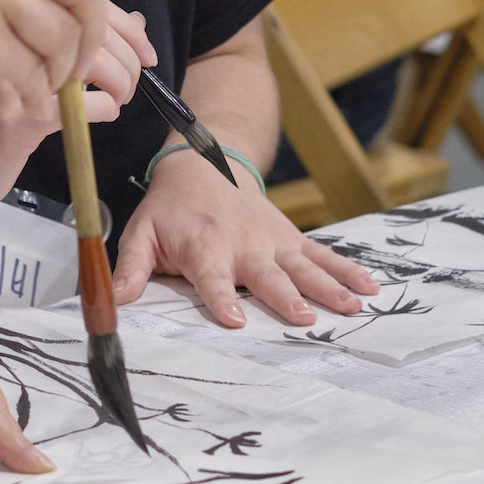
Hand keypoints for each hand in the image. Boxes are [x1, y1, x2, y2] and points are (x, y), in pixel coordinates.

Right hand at [0, 8, 153, 220]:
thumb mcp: (27, 60)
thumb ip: (76, 37)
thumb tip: (135, 21)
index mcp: (9, 14)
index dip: (126, 25)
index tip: (144, 50)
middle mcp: (5, 35)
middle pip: (92, 27)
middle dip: (129, 56)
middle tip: (135, 80)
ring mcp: (10, 77)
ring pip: (92, 62)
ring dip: (122, 82)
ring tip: (119, 98)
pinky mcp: (17, 120)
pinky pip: (84, 106)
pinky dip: (106, 110)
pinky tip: (100, 115)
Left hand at [109, 149, 376, 327]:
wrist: (204, 164)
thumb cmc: (170, 209)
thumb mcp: (142, 232)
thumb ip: (130, 267)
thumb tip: (113, 300)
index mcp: (204, 247)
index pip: (212, 278)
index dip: (222, 298)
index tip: (234, 320)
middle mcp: (243, 245)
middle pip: (266, 275)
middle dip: (285, 297)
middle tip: (304, 318)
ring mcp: (273, 242)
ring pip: (304, 267)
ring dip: (328, 287)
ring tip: (351, 306)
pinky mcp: (291, 239)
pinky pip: (323, 256)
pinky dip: (348, 270)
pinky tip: (371, 287)